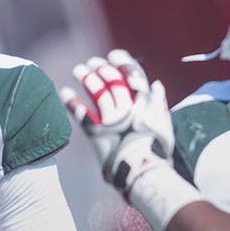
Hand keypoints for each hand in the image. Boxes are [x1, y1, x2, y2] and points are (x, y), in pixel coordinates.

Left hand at [59, 49, 173, 193]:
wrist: (146, 174)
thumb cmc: (158, 152)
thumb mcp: (165, 125)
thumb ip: (160, 104)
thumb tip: (157, 85)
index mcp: (146, 104)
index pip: (134, 75)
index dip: (123, 62)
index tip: (113, 56)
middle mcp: (128, 108)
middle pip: (113, 80)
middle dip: (101, 68)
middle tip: (91, 63)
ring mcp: (112, 120)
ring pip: (98, 92)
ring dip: (86, 78)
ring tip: (78, 70)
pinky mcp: (98, 134)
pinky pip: (82, 114)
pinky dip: (72, 102)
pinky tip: (64, 92)